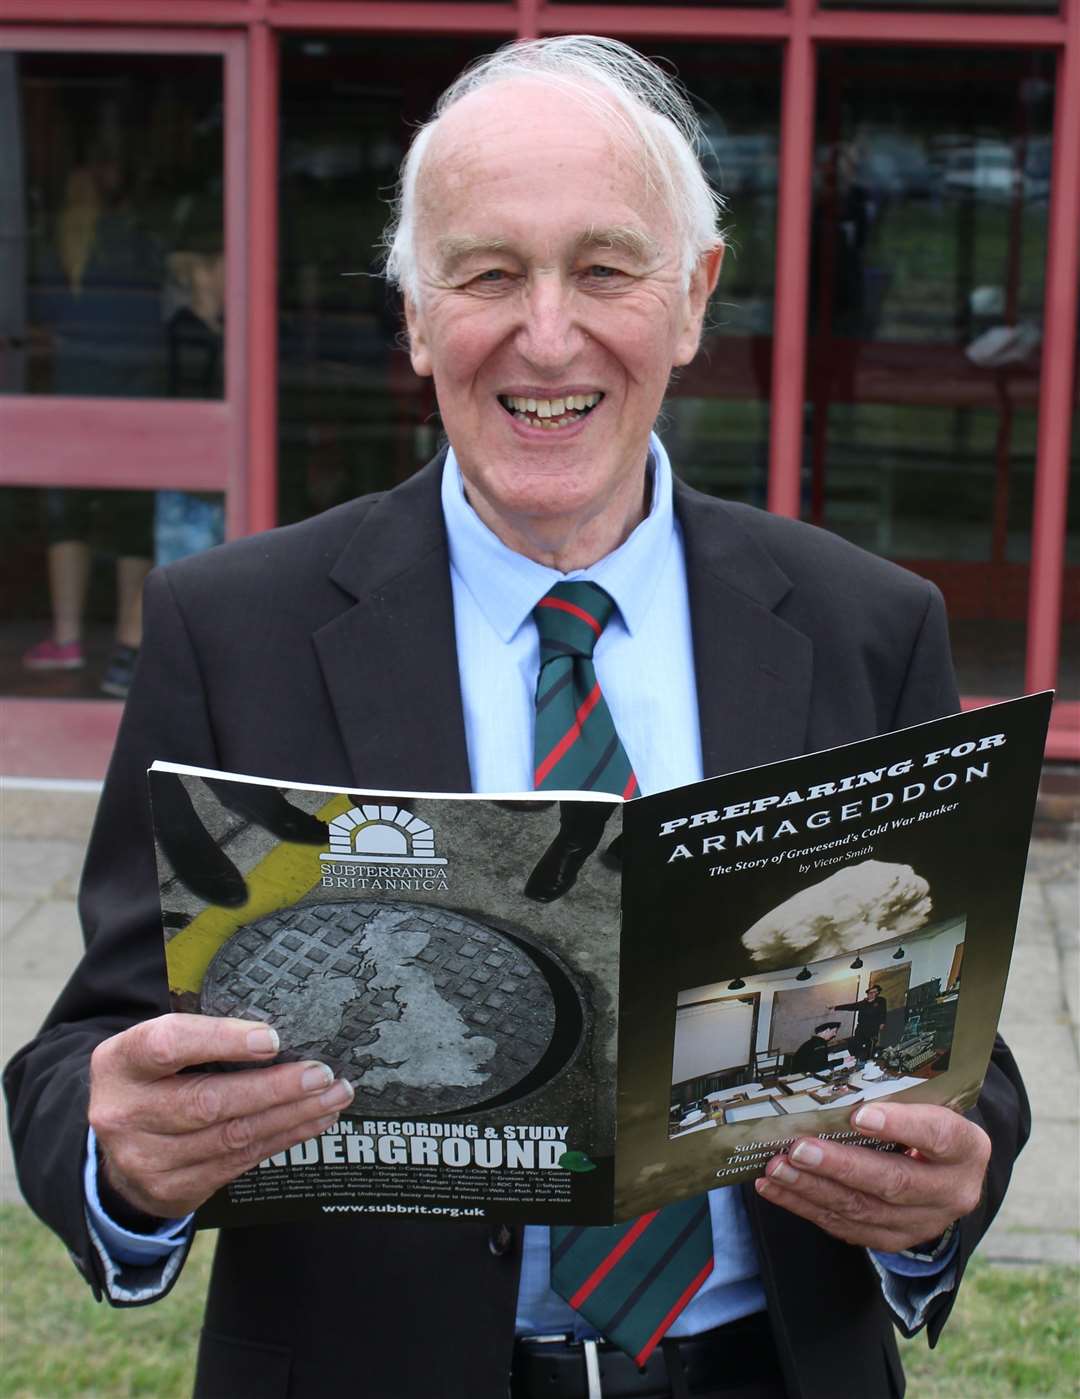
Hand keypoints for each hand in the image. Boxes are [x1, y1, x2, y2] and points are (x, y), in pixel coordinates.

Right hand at [89, 1013, 353, 1219]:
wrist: (120, 1146)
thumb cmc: (156, 1078)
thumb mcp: (157, 1047)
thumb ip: (201, 1036)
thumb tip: (278, 1031)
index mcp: (120, 1063)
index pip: (168, 1044)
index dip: (222, 1040)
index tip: (272, 1039)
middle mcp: (124, 1113)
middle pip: (207, 1102)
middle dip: (274, 1088)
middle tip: (322, 1074)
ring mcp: (145, 1159)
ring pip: (231, 1137)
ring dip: (291, 1116)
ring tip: (333, 1097)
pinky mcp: (172, 1189)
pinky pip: (238, 1162)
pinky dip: (282, 1139)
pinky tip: (312, 1121)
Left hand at [755, 1101, 989, 1252]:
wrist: (945, 1169)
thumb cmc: (926, 1123)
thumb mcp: (928, 1105)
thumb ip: (896, 1099)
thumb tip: (833, 1086)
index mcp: (966, 1148)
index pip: (939, 1136)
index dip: (900, 1126)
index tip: (859, 1115)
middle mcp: (952, 1191)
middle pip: (894, 1182)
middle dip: (840, 1166)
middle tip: (798, 1149)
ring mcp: (923, 1222)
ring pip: (863, 1210)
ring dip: (813, 1189)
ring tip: (776, 1168)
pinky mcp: (894, 1239)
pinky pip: (846, 1227)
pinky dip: (806, 1207)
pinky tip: (776, 1189)